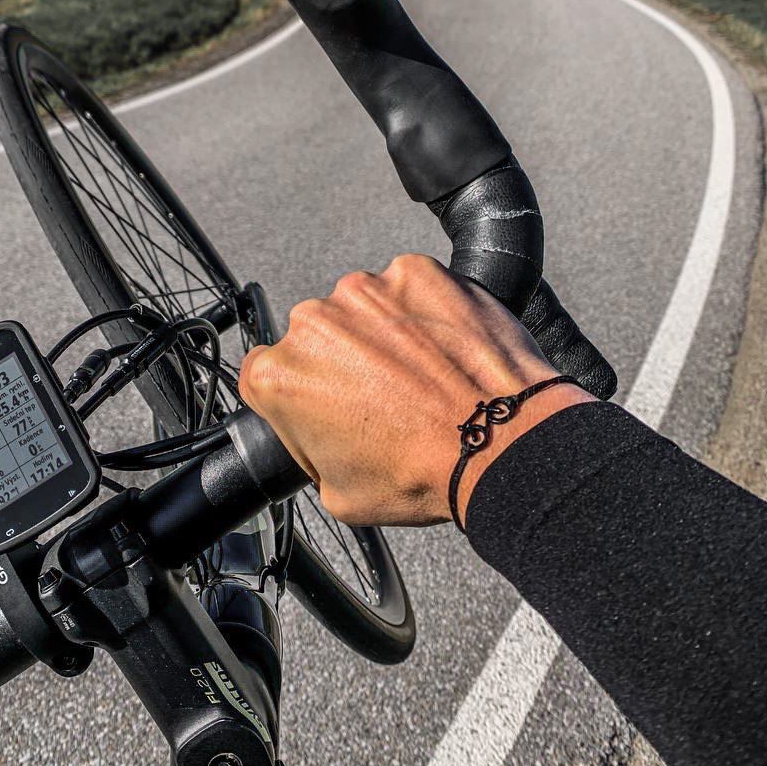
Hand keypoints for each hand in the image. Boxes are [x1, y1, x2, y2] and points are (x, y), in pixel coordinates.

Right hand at [239, 254, 588, 526]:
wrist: (502, 442)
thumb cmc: (423, 473)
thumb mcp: (339, 495)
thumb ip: (313, 449)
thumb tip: (321, 434)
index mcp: (282, 376)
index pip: (264, 372)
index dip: (295, 394)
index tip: (323, 405)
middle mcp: (313, 322)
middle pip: (314, 335)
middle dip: (340, 361)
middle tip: (382, 397)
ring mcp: (366, 289)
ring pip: (361, 306)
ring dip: (381, 331)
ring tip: (422, 374)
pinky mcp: (414, 270)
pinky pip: (408, 286)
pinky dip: (423, 308)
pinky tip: (444, 348)